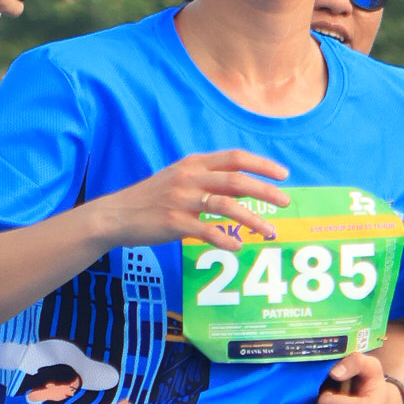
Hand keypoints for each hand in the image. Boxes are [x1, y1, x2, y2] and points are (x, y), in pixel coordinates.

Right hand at [106, 149, 288, 248]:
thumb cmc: (153, 198)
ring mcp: (181, 200)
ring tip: (269, 231)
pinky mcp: (173, 223)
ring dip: (252, 219)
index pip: (235, 158)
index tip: (283, 175)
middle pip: (236, 180)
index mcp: (194, 163)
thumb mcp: (181, 179)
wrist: (117, 214)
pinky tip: (238, 246)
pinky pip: (207, 231)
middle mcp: (190, 178)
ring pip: (226, 206)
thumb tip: (247, 186)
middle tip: (286, 202)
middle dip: (265, 191)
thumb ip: (210, 179)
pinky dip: (225, 239)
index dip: (262, 165)